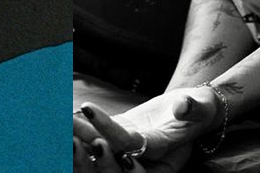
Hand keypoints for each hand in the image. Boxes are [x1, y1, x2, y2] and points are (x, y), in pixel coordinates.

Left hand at [73, 95, 210, 170]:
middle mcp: (143, 155)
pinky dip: (78, 130)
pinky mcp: (118, 137)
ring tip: (57, 116)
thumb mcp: (202, 105)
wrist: (195, 110)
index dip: (110, 132)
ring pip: (99, 148)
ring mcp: (128, 148)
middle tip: (64, 116)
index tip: (89, 111)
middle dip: (86, 136)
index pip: (132, 144)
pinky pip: (96, 138)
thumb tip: (183, 106)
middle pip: (111, 153)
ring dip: (77, 135)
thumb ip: (193, 107)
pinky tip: (60, 117)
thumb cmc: (201, 107)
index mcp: (164, 150)